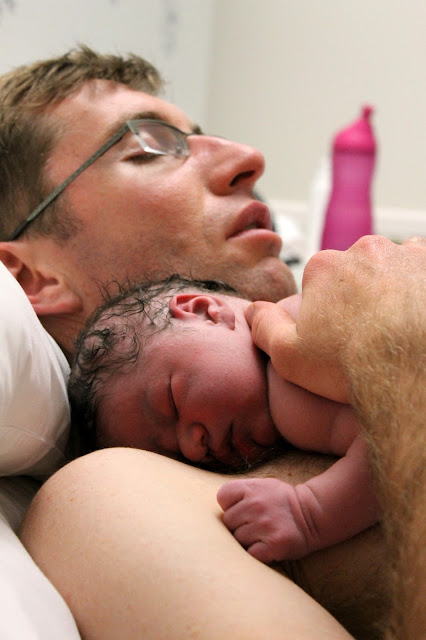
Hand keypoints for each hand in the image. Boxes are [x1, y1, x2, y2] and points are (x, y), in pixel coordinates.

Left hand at [217, 478, 310, 562]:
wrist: (314, 513)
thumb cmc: (282, 501)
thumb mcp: (262, 485)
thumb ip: (241, 492)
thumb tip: (218, 510)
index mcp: (252, 488)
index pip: (222, 497)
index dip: (230, 505)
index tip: (242, 509)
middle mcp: (256, 505)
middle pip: (228, 522)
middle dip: (238, 525)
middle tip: (255, 525)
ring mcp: (265, 525)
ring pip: (238, 539)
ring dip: (247, 540)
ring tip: (262, 535)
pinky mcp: (274, 545)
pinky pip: (250, 554)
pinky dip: (255, 553)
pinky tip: (266, 547)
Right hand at [246, 235, 425, 402]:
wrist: (411, 371)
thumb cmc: (351, 366)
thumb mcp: (289, 357)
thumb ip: (265, 327)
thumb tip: (251, 309)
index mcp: (325, 267)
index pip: (323, 281)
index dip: (329, 309)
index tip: (340, 334)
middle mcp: (365, 251)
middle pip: (360, 270)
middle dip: (362, 294)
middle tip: (371, 331)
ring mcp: (406, 254)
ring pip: (395, 266)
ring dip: (394, 286)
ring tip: (399, 322)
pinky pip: (425, 267)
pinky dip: (422, 285)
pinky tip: (418, 311)